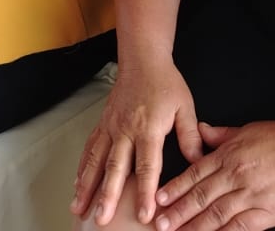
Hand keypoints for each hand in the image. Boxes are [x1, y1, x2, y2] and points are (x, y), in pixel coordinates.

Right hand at [73, 56, 201, 226]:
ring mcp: (110, 127)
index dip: (145, 192)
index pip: (147, 166)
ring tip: (79, 207)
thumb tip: (197, 162)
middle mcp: (125, 130)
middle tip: (102, 217)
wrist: (142, 59)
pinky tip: (77, 183)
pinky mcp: (102, 124)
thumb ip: (189, 136)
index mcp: (148, 128)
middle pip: (115, 168)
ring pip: (96, 161)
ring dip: (87, 186)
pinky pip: (90, 148)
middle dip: (108, 196)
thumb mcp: (185, 106)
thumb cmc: (164, 82)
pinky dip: (82, 167)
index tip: (144, 214)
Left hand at [149, 119, 274, 230]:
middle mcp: (235, 176)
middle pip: (200, 196)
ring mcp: (250, 196)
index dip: (175, 188)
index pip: (194, 174)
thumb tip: (201, 130)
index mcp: (228, 156)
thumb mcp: (248, 129)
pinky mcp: (267, 213)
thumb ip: (222, 135)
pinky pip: (240, 226)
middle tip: (159, 223)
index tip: (159, 199)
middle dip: (177, 212)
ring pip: (215, 214)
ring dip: (194, 226)